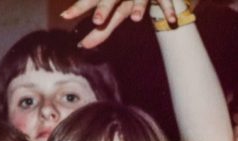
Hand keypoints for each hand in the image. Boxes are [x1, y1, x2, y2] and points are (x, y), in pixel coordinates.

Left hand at [62, 0, 180, 47]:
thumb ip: (100, 23)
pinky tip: (172, 21)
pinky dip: (168, 10)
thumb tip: (80, 40)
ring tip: (134, 18)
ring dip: (137, 8)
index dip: (78, 8)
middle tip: (96, 21)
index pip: (90, 0)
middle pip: (111, 0)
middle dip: (104, 9)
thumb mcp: (113, 5)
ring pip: (139, 0)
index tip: (65, 16)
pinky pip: (164, 2)